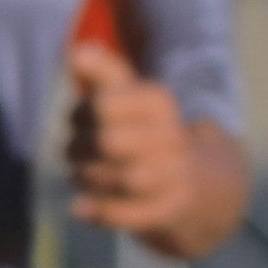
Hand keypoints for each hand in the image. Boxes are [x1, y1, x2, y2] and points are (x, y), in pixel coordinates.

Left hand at [61, 38, 214, 245]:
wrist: (194, 181)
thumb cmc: (146, 132)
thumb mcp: (130, 96)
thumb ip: (103, 71)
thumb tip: (75, 53)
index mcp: (160, 102)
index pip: (103, 105)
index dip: (80, 114)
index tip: (80, 119)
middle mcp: (173, 136)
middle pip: (108, 143)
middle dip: (79, 148)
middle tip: (73, 150)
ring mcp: (175, 175)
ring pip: (120, 178)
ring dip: (87, 178)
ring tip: (79, 173)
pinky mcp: (169, 209)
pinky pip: (129, 214)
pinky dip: (99, 211)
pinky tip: (79, 206)